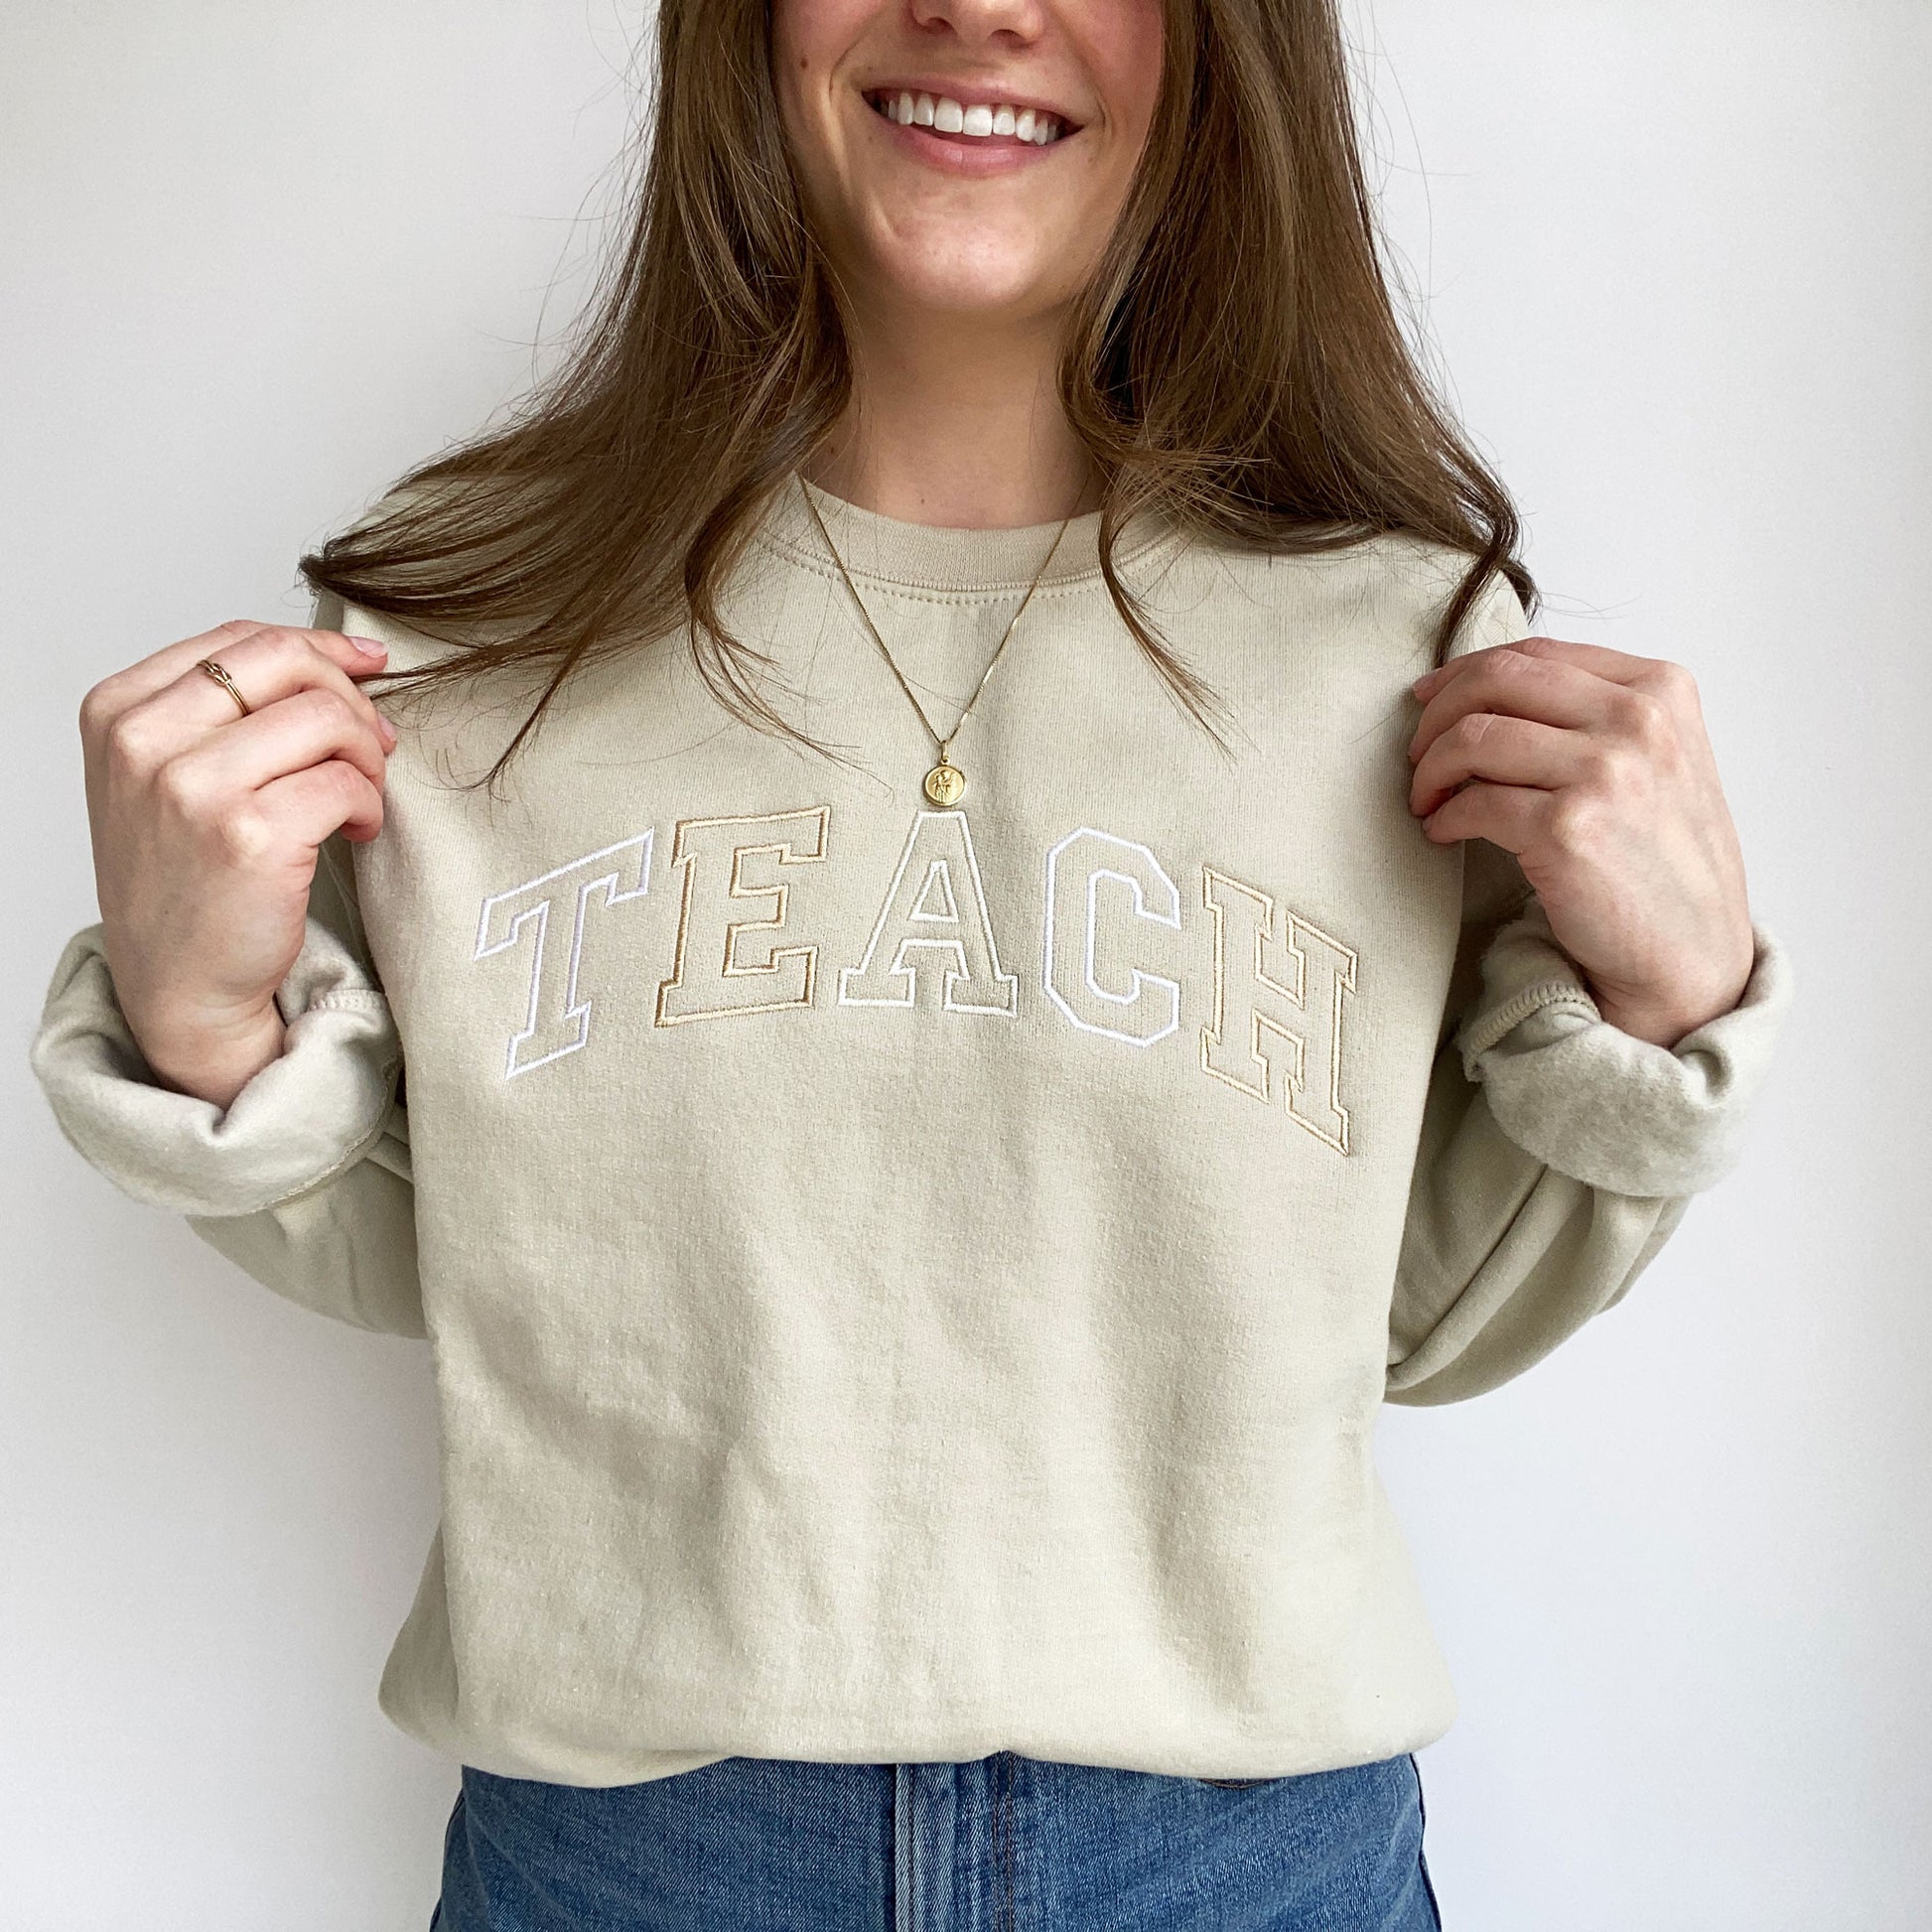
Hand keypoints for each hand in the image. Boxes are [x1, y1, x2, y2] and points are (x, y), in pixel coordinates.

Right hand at [79, 620, 397, 1107]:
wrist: (179, 986)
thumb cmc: (184, 881)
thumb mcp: (167, 776)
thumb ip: (224, 708)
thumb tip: (337, 655)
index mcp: (119, 711)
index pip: (240, 637)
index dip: (320, 648)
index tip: (365, 668)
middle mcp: (145, 741)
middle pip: (287, 661)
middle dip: (351, 697)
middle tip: (373, 745)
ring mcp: (191, 788)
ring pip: (326, 718)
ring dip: (367, 757)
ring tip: (359, 799)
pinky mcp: (248, 836)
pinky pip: (347, 783)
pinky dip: (370, 806)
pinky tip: (355, 834)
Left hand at [1407, 636, 1754, 1047]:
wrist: (1692, 956)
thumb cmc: (1665, 862)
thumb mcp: (1660, 760)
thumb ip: (1596, 712)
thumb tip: (1488, 686)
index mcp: (1662, 690)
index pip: (1537, 653)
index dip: (1465, 672)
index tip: (1429, 698)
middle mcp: (1638, 721)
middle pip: (1497, 680)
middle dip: (1437, 713)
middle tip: (1416, 751)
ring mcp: (1606, 772)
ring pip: (1474, 737)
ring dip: (1430, 769)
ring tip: (1426, 798)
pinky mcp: (1567, 829)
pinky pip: (1473, 802)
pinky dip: (1442, 817)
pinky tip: (1442, 832)